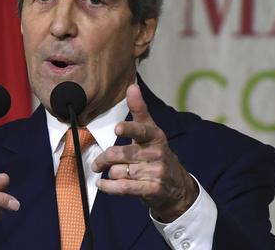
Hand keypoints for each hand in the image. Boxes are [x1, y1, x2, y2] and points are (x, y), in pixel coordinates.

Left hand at [91, 84, 198, 221]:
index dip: (129, 129)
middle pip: (121, 154)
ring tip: (110, 173)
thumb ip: (139, 110)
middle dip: (104, 159)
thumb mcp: (151, 132)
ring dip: (109, 173)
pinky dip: (109, 187)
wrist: (177, 186)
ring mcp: (155, 172)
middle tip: (97, 162)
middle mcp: (156, 153)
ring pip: (119, 171)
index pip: (142, 130)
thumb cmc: (157, 154)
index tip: (117, 129)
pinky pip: (123, 187)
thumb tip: (132, 86)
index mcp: (156, 136)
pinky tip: (102, 184)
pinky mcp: (151, 189)